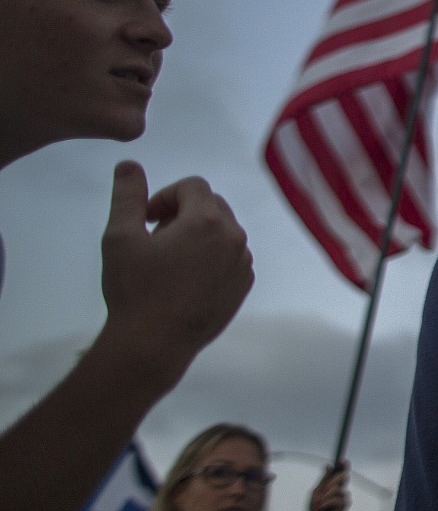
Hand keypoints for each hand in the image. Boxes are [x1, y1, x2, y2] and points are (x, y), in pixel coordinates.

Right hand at [99, 162, 253, 381]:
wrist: (154, 344)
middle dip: (183, 212)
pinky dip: (211, 257)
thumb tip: (129, 165)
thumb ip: (128, 196)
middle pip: (211, 205)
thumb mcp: (120, 237)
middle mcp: (234, 237)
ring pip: (223, 231)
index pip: (192, 186)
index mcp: (208, 221)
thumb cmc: (135, 289)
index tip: (146, 220)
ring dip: (198, 234)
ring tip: (169, 260)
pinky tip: (185, 280)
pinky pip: (231, 256)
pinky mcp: (244, 285)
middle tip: (156, 238)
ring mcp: (243, 263)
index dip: (165, 196)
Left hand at [309, 462, 350, 510]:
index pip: (340, 472)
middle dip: (332, 481)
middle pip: (342, 477)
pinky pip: (338, 499)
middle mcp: (340, 488)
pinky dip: (327, 502)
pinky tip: (321, 506)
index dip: (343, 465)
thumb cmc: (316, 507)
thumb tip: (329, 465)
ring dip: (326, 495)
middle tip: (323, 489)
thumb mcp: (316, 491)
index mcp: (333, 484)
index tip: (341, 460)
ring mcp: (343, 496)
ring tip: (318, 502)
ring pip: (338, 488)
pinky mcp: (345, 504)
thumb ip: (324, 479)